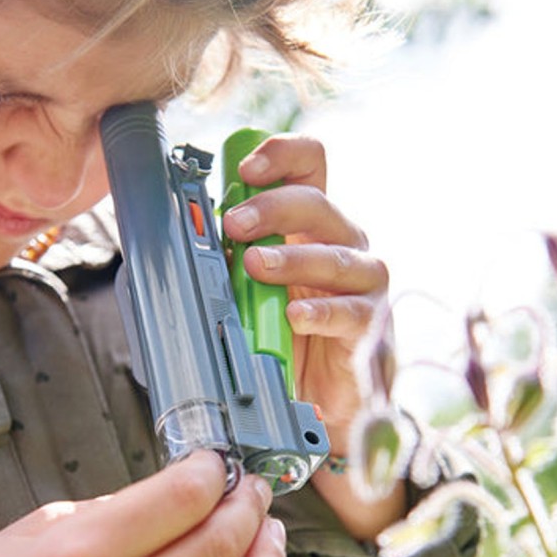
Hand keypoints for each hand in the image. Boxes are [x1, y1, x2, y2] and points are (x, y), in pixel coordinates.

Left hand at [221, 132, 387, 452]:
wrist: (324, 400)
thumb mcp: (249, 288)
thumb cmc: (285, 334)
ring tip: (256, 265)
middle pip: (317, 202)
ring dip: (292, 257)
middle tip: (234, 224)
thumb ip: (231, 259)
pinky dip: (319, 310)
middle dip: (272, 206)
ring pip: (337, 254)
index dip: (280, 155)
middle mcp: (343, 243)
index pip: (309, 166)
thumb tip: (187, 239)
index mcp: (312, 224)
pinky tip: (295, 314)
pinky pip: (350, 311)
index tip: (244, 169)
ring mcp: (363, 283)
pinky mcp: (369, 325)